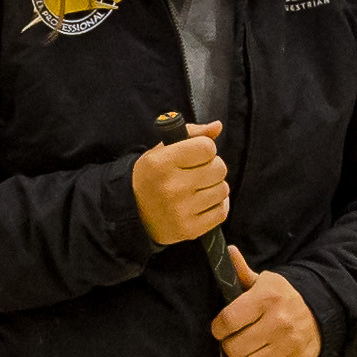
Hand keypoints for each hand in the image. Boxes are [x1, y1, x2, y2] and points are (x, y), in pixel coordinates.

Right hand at [131, 121, 230, 245]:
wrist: (133, 211)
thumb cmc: (153, 175)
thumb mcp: (162, 149)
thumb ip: (191, 134)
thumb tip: (217, 126)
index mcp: (161, 163)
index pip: (207, 147)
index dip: (205, 148)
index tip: (195, 154)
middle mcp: (171, 187)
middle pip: (219, 168)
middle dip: (212, 167)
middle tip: (198, 172)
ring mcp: (181, 210)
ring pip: (223, 190)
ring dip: (215, 187)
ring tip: (199, 188)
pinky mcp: (189, 229)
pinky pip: (221, 212)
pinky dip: (217, 206)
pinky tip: (204, 202)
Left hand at [211, 270, 319, 356]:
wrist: (321, 311)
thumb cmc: (284, 297)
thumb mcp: (265, 281)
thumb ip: (242, 272)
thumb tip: (228, 251)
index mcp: (267, 298)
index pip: (227, 321)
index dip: (218, 328)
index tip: (221, 328)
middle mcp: (279, 322)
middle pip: (234, 347)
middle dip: (228, 346)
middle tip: (233, 341)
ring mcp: (289, 344)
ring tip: (243, 353)